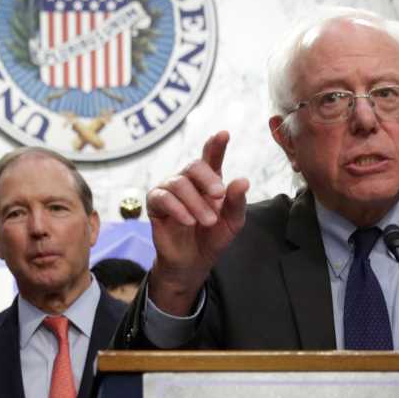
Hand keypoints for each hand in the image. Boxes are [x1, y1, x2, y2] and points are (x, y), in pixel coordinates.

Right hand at [145, 131, 250, 315]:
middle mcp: (188, 181)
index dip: (216, 145)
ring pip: (179, 183)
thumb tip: (242, 180)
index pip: (211, 158)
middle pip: (194, 166)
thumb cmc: (212, 238)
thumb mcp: (232, 223)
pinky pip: (162, 197)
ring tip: (207, 221)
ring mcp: (169, 190)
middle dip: (207, 178)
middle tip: (219, 196)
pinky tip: (188, 221)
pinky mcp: (155, 204)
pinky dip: (177, 208)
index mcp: (208, 181)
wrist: (193, 263)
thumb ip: (237, 202)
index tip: (223, 134)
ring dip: (195, 202)